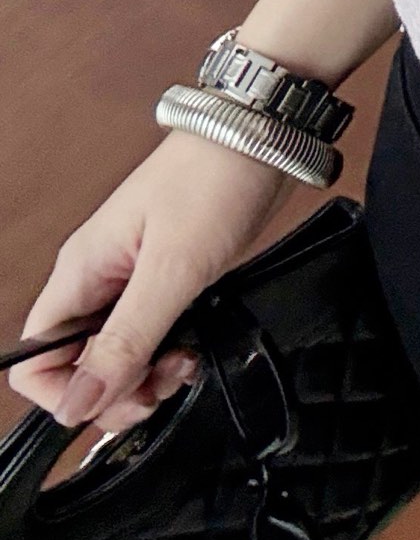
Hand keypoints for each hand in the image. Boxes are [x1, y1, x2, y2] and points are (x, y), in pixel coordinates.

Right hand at [6, 130, 298, 433]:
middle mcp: (99, 277)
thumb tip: (76, 402)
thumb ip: (125, 340)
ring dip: (149, 373)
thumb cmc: (213, 179)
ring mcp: (134, 278)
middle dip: (117, 390)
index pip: (35, 356)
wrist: (264, 136)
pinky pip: (153, 334)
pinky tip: (197, 345)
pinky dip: (172, 350)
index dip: (67, 391)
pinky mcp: (169, 277)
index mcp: (81, 270)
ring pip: (119, 354)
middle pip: (79, 365)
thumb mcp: (171, 270)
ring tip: (185, 361)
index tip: (116, 396)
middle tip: (162, 382)